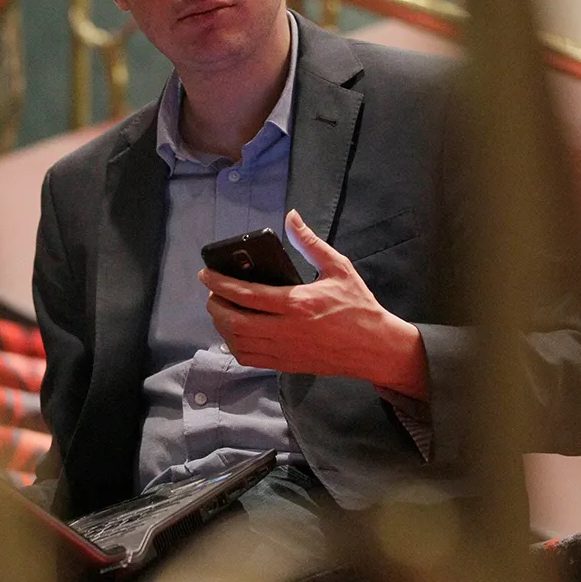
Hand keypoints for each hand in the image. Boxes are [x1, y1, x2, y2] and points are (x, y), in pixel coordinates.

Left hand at [199, 210, 428, 396]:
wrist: (375, 347)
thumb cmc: (358, 306)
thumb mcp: (339, 268)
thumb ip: (310, 243)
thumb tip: (291, 217)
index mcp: (297, 303)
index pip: (247, 294)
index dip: (221, 284)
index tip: (206, 274)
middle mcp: (286, 329)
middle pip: (235, 321)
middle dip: (215, 306)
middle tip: (212, 293)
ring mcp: (285, 350)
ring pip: (238, 342)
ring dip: (222, 326)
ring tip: (222, 310)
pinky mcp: (286, 364)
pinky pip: (250, 359)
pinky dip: (235, 346)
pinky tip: (235, 333)